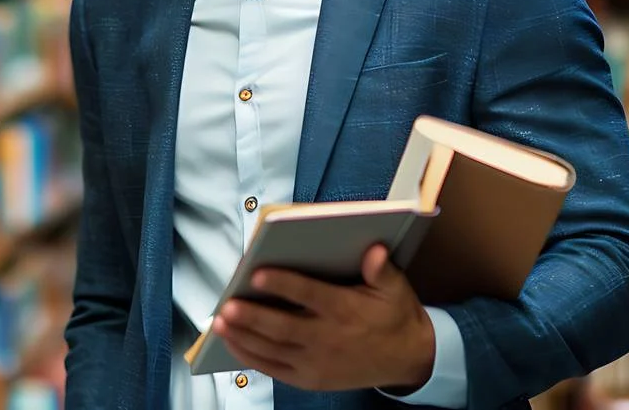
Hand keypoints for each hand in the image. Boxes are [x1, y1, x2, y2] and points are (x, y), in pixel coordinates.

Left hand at [211, 244, 434, 392]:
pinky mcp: (311, 379)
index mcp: (347, 311)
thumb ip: (381, 269)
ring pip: (274, 350)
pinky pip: (275, 370)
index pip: (310, 296)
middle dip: (253, 318)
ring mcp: (318, 363)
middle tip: (227, 306)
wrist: (408, 360)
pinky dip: (251, 358)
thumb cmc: (394, 316)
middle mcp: (329, 339)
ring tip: (220, 323)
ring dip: (244, 337)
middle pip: (284, 328)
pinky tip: (233, 343)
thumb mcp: (396, 289)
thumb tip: (374, 250)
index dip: (284, 284)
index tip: (258, 274)